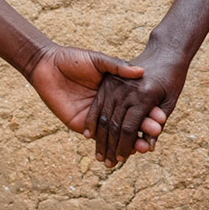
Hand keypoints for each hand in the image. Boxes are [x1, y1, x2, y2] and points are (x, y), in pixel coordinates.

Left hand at [26, 44, 152, 153]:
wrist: (46, 65)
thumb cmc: (73, 59)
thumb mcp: (99, 60)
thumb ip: (118, 67)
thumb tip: (140, 71)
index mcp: (113, 90)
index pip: (134, 104)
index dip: (148, 110)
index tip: (161, 115)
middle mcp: (106, 105)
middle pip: (129, 120)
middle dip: (143, 127)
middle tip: (157, 130)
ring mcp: (94, 116)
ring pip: (116, 133)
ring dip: (132, 141)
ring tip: (146, 145)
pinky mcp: (80, 125)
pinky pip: (99, 138)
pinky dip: (112, 146)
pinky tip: (126, 149)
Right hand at [90, 56, 183, 166]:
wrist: (166, 52)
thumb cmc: (172, 79)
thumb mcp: (170, 102)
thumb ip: (157, 125)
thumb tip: (149, 148)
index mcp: (144, 96)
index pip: (129, 128)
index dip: (125, 146)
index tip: (123, 159)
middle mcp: (128, 90)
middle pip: (114, 125)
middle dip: (110, 147)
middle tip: (108, 163)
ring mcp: (116, 84)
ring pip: (104, 116)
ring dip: (100, 138)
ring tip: (99, 155)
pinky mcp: (108, 81)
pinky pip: (97, 104)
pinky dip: (93, 121)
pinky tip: (89, 135)